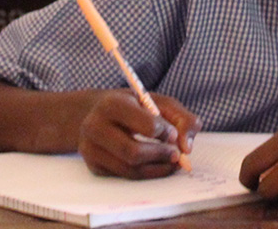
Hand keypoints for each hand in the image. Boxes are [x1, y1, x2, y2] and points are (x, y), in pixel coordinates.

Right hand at [78, 91, 199, 179]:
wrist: (100, 113)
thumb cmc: (135, 107)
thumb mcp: (159, 102)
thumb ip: (182, 118)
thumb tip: (187, 148)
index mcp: (112, 104)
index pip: (145, 125)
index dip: (165, 132)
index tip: (173, 134)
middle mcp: (95, 126)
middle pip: (133, 152)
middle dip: (160, 155)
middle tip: (176, 155)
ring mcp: (90, 148)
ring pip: (129, 169)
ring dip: (156, 168)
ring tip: (170, 161)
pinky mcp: (94, 165)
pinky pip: (124, 176)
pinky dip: (145, 173)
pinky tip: (155, 165)